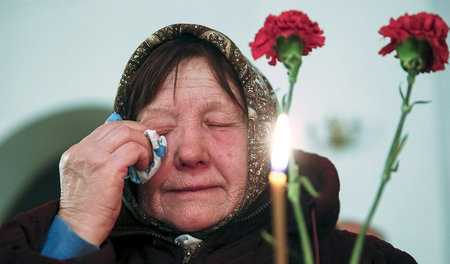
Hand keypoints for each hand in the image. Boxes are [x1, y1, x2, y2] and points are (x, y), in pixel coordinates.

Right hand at [57, 121, 151, 245]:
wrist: (78, 229)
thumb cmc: (89, 209)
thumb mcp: (91, 179)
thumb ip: (103, 160)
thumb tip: (128, 148)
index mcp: (75, 153)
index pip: (107, 128)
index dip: (129, 131)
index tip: (142, 140)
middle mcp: (81, 151)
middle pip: (118, 126)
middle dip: (139, 133)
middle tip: (151, 145)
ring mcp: (92, 157)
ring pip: (127, 132)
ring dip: (143, 143)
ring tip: (147, 158)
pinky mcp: (106, 167)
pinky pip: (133, 149)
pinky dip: (143, 154)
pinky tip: (143, 167)